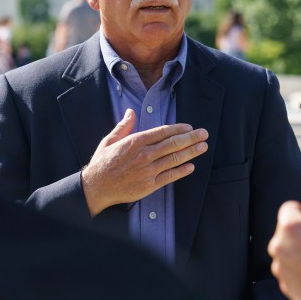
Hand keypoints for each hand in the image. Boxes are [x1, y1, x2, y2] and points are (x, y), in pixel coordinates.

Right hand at [81, 109, 207, 216]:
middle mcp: (144, 155)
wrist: (96, 187)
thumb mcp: (109, 140)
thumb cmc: (102, 163)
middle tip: (204, 134)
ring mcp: (148, 170)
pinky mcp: (149, 185)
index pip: (162, 132)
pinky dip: (181, 171)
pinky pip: (170, 177)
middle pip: (173, 144)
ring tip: (203, 147)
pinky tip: (191, 166)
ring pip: (174, 159)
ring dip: (191, 152)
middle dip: (191, 138)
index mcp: (135, 142)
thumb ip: (123, 126)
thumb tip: (131, 112)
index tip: (189, 127)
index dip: (178, 129)